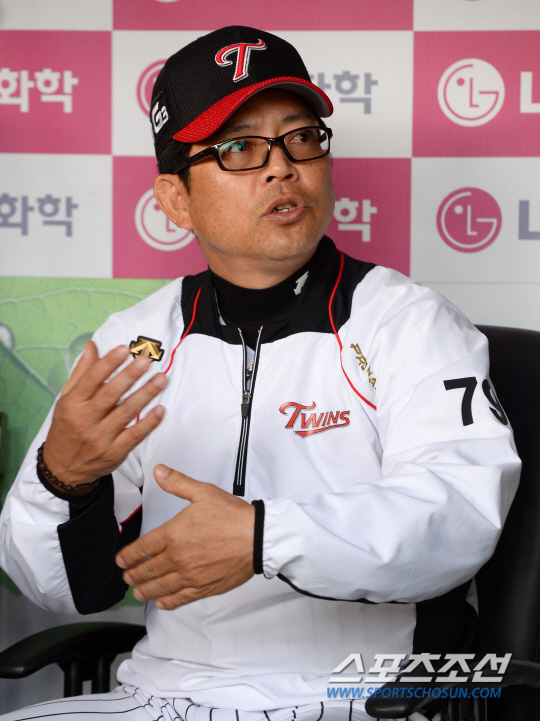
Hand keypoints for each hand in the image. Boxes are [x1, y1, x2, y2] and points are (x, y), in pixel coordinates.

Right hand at [43, 341, 166, 484]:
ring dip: (146, 394)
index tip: (124, 349)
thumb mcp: (67, 399)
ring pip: (126, 412)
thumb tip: (92, 346)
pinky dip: (149, 423)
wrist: (63, 469)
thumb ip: (82, 372)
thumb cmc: (67, 428)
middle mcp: (86, 420)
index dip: (108, 363)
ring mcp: (101, 437)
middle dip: (130, 375)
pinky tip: (160, 409)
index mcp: (73, 404)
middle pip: (110, 394)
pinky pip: (135, 435)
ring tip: (161, 379)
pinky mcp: (115, 452)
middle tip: (146, 360)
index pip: (91, 379)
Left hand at [115, 465, 254, 609]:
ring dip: (145, 590)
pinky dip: (168, 602)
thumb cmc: (233, 516)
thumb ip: (177, 483)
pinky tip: (162, 602)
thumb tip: (160, 472)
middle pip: (148, 570)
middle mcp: (178, 557)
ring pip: (160, 587)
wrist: (256, 537)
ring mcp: (190, 575)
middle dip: (133, 574)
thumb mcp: (202, 492)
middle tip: (127, 577)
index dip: (128, 556)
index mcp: (174, 534)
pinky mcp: (204, 587)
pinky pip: (180, 599)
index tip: (121, 560)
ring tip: (138, 592)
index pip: (143, 548)